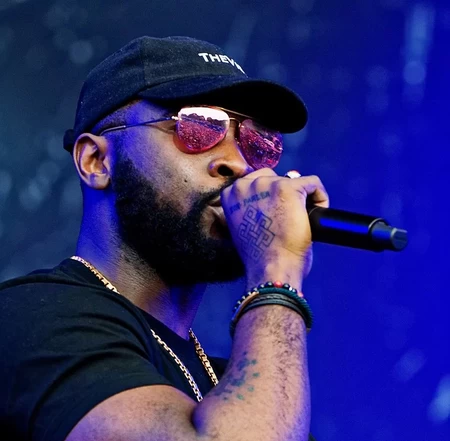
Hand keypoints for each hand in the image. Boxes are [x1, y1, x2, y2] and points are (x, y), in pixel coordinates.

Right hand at [221, 169, 328, 288]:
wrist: (270, 269)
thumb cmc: (258, 256)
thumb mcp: (241, 228)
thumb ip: (248, 210)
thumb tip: (266, 203)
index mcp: (230, 195)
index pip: (253, 182)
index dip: (268, 197)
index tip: (275, 213)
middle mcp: (245, 185)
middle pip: (272, 177)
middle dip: (283, 193)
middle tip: (290, 216)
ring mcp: (267, 185)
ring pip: (293, 179)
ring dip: (301, 196)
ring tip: (304, 217)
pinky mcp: (289, 188)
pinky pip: (313, 183)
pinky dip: (320, 197)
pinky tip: (318, 212)